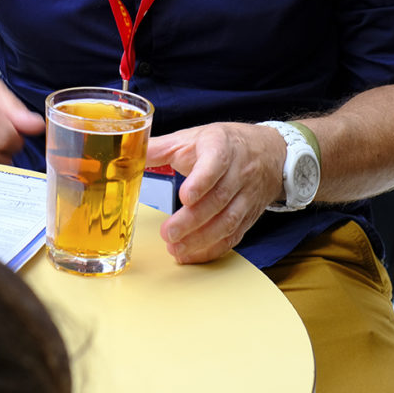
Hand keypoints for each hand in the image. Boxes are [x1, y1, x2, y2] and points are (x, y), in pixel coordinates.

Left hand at [145, 122, 285, 263]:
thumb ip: (158, 148)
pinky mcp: (249, 216)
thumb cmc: (222, 144)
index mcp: (221, 147)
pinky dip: (212, 249)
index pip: (215, 163)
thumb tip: (125, 157)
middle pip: (219, 199)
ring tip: (176, 248)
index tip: (184, 196)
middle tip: (168, 233)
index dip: (201, 181)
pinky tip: (191, 255)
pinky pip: (233, 236)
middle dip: (193, 220)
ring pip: (228, 221)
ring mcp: (246, 196)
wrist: (268, 152)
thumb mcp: (191, 138)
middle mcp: (238, 172)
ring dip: (201, 239)